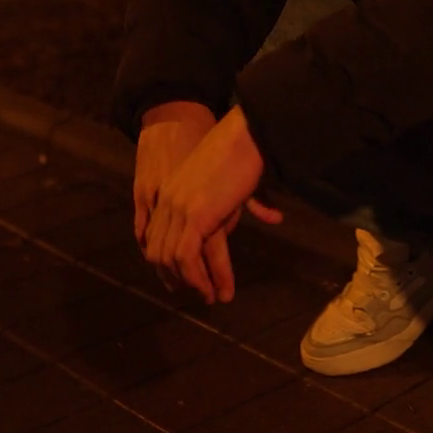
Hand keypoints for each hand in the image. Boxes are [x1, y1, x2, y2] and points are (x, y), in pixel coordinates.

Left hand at [142, 106, 280, 302]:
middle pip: (159, 250)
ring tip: (210, 297)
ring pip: (172, 258)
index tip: (181, 279)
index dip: (166, 260)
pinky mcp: (194, 217)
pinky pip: (186, 257)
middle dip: (174, 277)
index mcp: (171, 191)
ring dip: (192, 283)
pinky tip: (212, 289)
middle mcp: (168, 201)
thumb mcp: (237, 180)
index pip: (157, 235)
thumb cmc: (247, 150)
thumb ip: (250, 202)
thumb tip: (274, 217)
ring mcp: (178, 209)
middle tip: (196, 294)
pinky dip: (198, 278)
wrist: (246, 134)